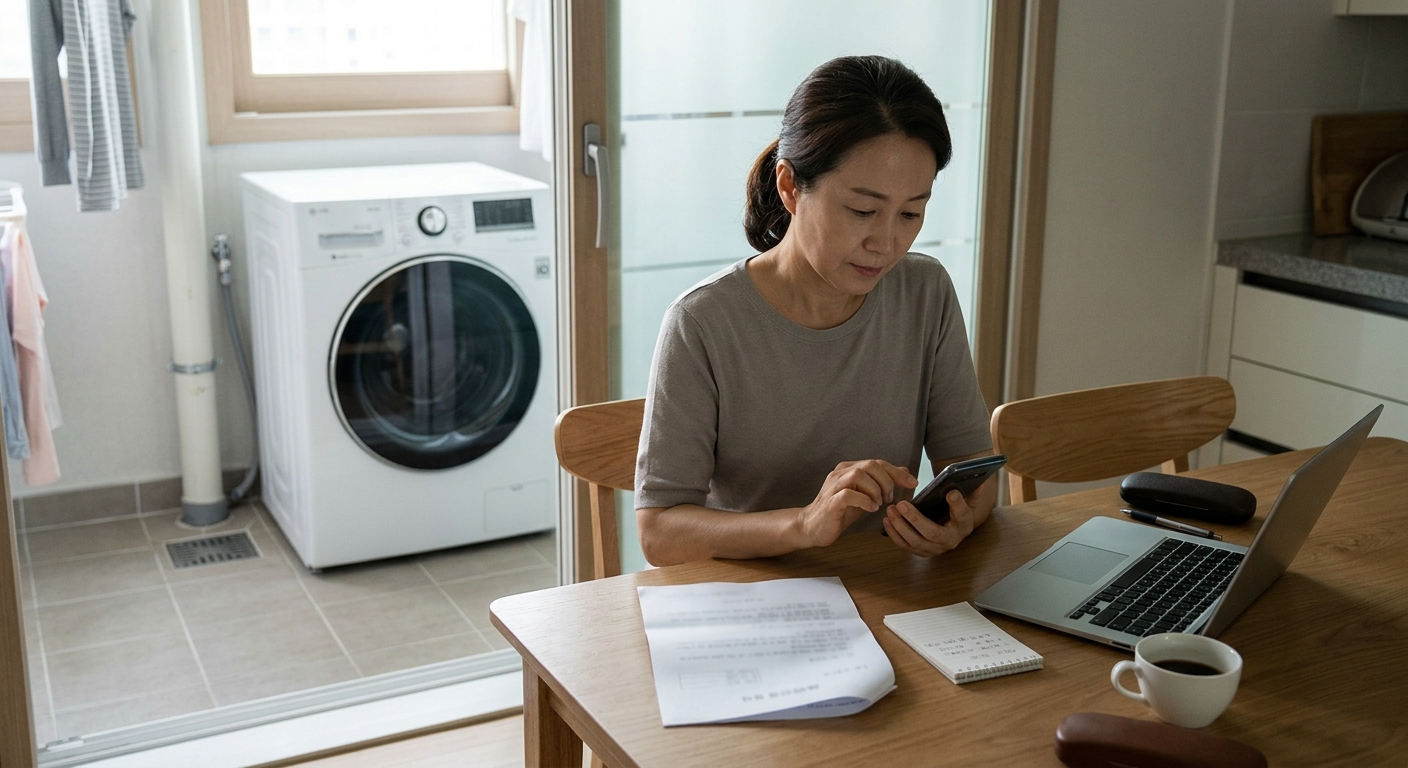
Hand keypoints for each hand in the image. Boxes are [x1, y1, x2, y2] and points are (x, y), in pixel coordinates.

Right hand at [798, 460, 916, 548]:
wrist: (812, 527)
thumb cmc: (839, 512)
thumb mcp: (865, 496)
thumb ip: (881, 483)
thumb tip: (903, 471)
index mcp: (848, 469)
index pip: (877, 462)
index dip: (897, 472)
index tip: (913, 482)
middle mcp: (840, 473)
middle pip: (869, 465)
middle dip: (886, 481)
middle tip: (889, 498)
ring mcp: (833, 486)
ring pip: (859, 474)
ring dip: (875, 489)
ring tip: (878, 503)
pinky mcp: (830, 502)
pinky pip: (848, 494)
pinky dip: (864, 501)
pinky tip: (870, 509)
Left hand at [883, 487, 982, 556]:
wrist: (952, 531)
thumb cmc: (958, 513)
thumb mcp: (968, 503)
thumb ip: (972, 493)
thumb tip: (979, 482)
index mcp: (964, 526)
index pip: (962, 516)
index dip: (957, 504)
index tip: (951, 492)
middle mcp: (950, 541)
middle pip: (932, 533)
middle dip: (915, 519)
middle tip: (902, 504)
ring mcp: (934, 549)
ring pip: (915, 542)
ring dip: (900, 526)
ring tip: (891, 510)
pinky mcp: (921, 552)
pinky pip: (906, 546)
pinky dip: (894, 534)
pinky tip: (887, 521)